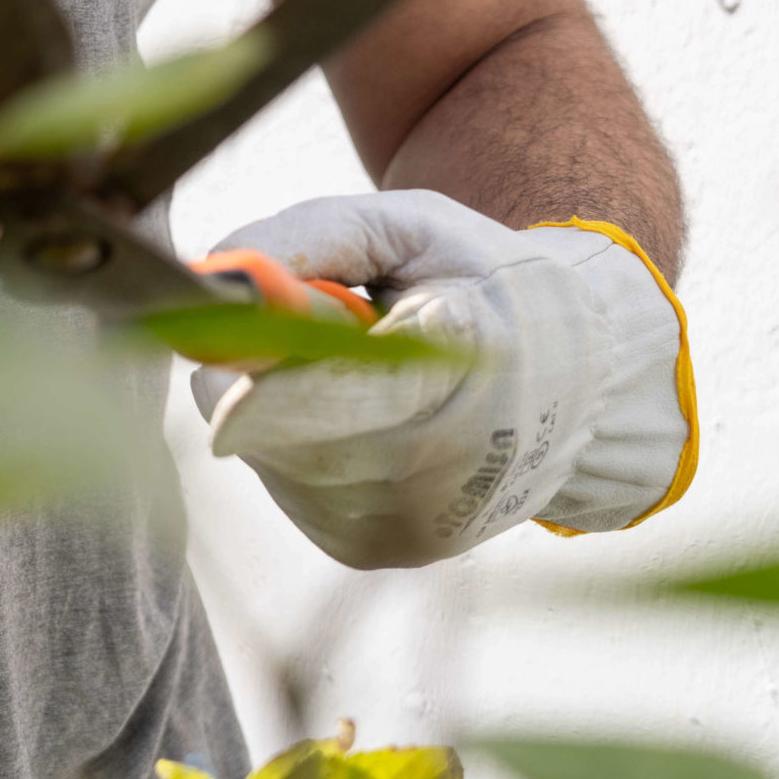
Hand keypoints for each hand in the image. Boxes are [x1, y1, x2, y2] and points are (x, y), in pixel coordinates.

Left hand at [191, 190, 693, 569]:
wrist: (573, 384)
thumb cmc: (479, 285)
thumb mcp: (412, 228)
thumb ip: (313, 236)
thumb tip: (216, 271)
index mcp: (469, 373)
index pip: (342, 395)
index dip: (265, 377)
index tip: (205, 336)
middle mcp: (441, 470)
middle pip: (283, 430)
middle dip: (254, 370)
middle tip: (290, 328)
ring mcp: (405, 524)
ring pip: (269, 453)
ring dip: (271, 404)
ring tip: (344, 372)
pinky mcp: (371, 551)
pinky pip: (281, 483)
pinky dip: (289, 442)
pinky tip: (349, 418)